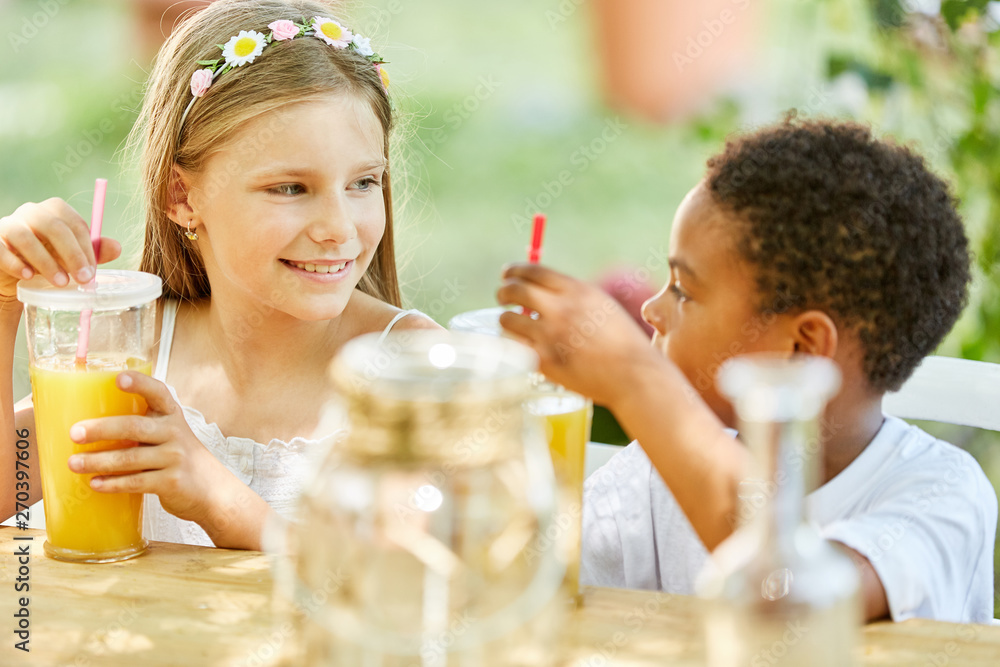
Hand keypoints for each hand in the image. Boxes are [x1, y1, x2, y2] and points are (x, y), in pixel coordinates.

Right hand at [0, 198, 121, 300]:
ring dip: (45, 261)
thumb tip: (117, 248)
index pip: (73, 222)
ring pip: (25, 236)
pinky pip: (0, 248)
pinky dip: (15, 263)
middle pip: (52, 225)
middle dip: (71, 253)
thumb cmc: (47, 260)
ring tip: (60, 282)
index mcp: (54, 212)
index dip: (86, 247)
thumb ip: (92, 252)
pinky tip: (28, 276)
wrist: (13, 273)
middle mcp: (30, 213)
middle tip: (83, 279)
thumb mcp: (71, 257)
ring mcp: (8, 225)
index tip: (93, 272)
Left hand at [66, 371, 240, 531]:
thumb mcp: (170, 435)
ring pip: (130, 458)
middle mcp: (175, 433)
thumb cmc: (180, 458)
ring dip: (98, 461)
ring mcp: (175, 458)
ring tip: (74, 464)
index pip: (158, 392)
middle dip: (102, 429)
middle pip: (134, 426)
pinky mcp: (171, 482)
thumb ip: (143, 427)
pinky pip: (136, 482)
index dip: (139, 383)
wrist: (212, 490)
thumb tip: (90, 429)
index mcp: (172, 416)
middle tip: (75, 433)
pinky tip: (95, 483)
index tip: (118, 378)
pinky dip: (112, 483)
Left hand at [496, 263, 659, 407]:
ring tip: (511, 323)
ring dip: (506, 320)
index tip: (507, 273)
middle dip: (503, 291)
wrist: (633, 375)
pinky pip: (514, 347)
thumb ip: (574, 296)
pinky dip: (513, 344)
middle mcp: (561, 310)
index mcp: (577, 292)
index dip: (515, 270)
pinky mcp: (544, 361)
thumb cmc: (622, 342)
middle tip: (502, 296)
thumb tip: (544, 291)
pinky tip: (518, 345)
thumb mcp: (602, 305)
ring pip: (508, 320)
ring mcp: (550, 337)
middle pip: (515, 290)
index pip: (533, 271)